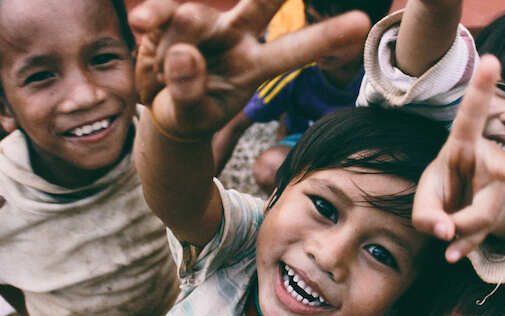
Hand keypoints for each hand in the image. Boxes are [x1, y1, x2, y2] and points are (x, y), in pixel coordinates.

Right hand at [129, 0, 370, 139]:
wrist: (160, 107)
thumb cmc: (190, 113)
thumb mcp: (190, 115)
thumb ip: (189, 91)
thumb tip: (186, 54)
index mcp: (257, 65)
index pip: (297, 49)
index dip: (327, 35)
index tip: (363, 22)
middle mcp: (237, 36)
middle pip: (262, 3)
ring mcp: (207, 23)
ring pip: (194, 18)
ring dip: (177, 39)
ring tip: (164, 69)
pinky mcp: (173, 16)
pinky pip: (163, 12)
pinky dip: (152, 18)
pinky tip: (142, 24)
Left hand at [412, 55, 504, 261]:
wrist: (463, 210)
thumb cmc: (443, 190)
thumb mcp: (425, 197)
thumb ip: (425, 214)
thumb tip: (446, 234)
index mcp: (463, 144)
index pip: (471, 115)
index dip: (481, 89)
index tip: (492, 61)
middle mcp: (489, 162)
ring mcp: (500, 190)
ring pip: (484, 214)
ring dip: (457, 230)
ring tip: (443, 235)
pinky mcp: (501, 215)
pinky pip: (483, 235)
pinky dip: (463, 246)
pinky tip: (453, 255)